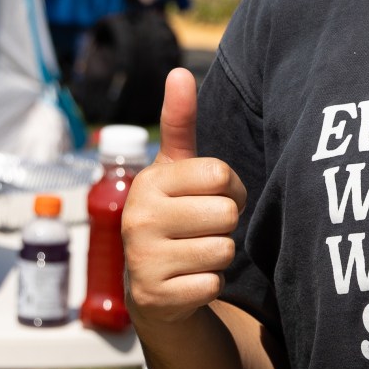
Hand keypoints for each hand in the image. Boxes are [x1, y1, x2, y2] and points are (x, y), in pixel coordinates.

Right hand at [122, 68, 246, 324]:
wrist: (151, 283)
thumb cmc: (174, 214)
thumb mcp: (175, 170)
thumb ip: (179, 122)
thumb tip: (179, 72)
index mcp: (149, 181)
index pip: (221, 176)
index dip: (230, 189)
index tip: (210, 197)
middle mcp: (138, 217)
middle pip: (226, 214)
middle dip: (226, 223)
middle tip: (202, 229)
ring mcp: (144, 258)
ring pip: (223, 250)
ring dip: (219, 254)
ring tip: (194, 252)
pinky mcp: (156, 296)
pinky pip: (213, 283)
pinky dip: (209, 283)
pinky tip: (188, 279)